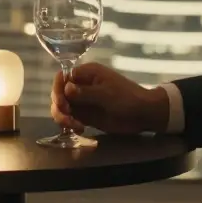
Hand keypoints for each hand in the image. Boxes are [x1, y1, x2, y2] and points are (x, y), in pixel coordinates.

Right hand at [51, 62, 168, 134]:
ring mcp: (83, 101)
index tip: (62, 102)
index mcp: (87, 74)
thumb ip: (85, 92)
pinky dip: (69, 124)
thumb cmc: (127, 98)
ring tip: (75, 126)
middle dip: (59, 106)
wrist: (143, 114)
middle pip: (59, 93)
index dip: (58, 89)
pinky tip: (79, 129)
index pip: (62, 77)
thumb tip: (66, 88)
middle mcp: (82, 86)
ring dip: (63, 117)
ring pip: (62, 107)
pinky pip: (70, 118)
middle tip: (68, 118)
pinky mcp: (85, 115)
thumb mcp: (106, 94)